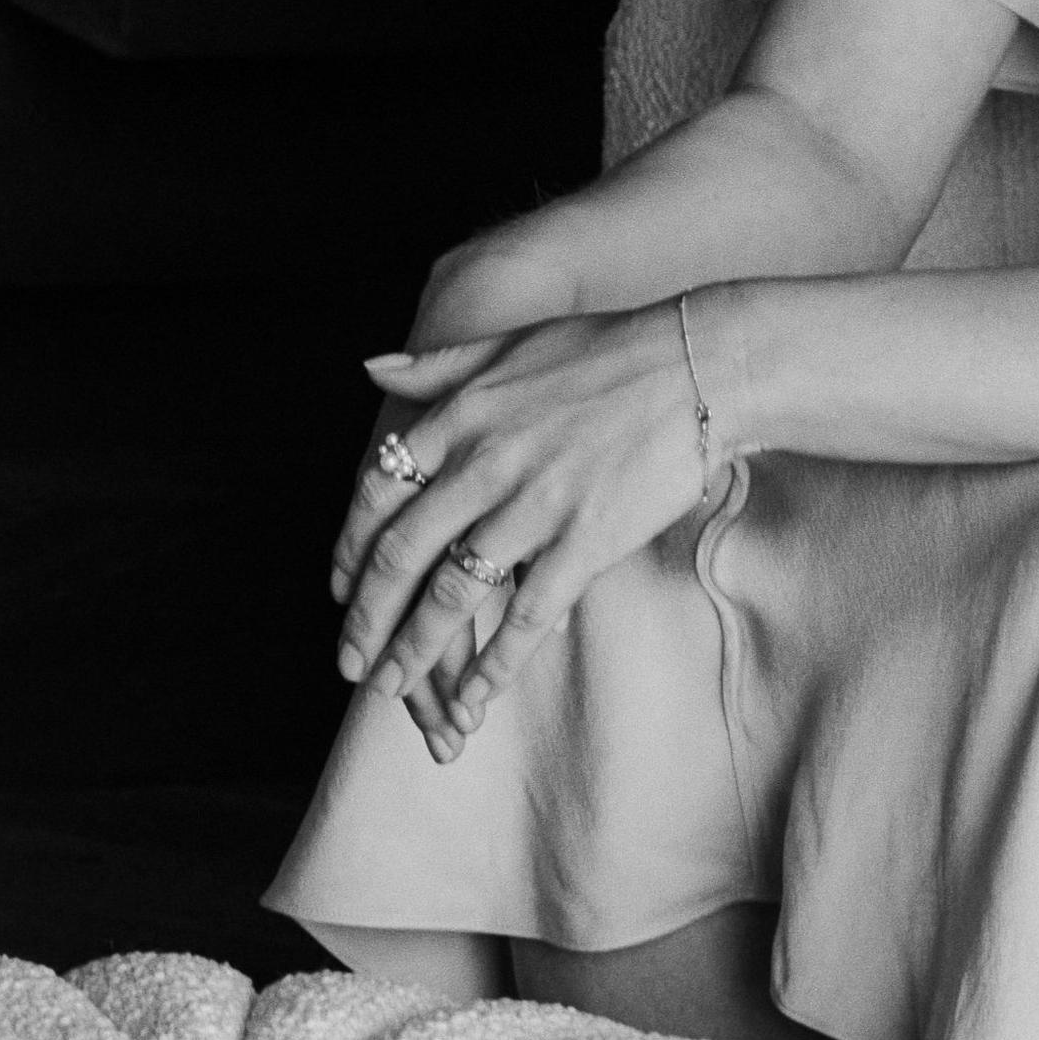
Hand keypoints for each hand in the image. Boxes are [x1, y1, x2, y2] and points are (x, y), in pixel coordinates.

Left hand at [330, 300, 724, 751]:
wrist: (700, 366)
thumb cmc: (608, 352)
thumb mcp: (509, 343)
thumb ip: (437, 365)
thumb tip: (371, 368)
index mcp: (460, 417)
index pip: (377, 493)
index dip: (350, 549)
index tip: (339, 589)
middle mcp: (484, 464)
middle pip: (401, 555)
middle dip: (366, 618)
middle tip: (348, 662)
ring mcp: (534, 507)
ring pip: (451, 594)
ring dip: (414, 650)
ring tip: (391, 689)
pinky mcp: (585, 542)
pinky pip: (526, 616)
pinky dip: (494, 663)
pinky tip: (475, 696)